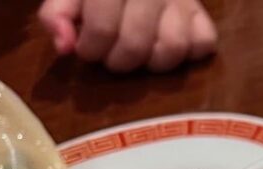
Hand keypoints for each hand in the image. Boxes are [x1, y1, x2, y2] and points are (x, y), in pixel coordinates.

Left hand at [38, 0, 217, 72]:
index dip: (90, 48)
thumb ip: (58, 13)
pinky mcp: (202, 11)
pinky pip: (204, 43)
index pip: (101, 27)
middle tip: (110, 56)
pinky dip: (188, 53)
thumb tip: (65, 47)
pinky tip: (168, 44)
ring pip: (174, 48)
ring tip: (140, 54)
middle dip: (118, 61)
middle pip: (136, 44)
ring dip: (153, 62)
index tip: (86, 48)